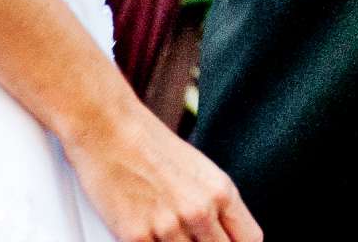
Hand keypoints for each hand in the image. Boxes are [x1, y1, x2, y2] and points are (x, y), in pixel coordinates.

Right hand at [64, 100, 260, 241]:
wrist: (107, 127)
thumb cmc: (149, 145)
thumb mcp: (197, 170)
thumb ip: (213, 205)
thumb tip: (219, 234)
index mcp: (221, 191)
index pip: (250, 240)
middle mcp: (199, 211)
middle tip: (188, 238)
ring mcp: (168, 226)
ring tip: (163, 231)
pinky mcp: (136, 237)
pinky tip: (145, 235)